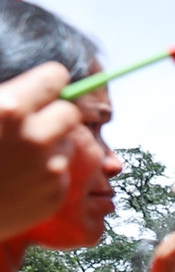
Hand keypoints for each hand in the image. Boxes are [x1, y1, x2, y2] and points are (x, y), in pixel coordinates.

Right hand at [0, 63, 82, 237]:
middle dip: (55, 113)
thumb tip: (28, 87)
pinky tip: (20, 177)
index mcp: (10, 108)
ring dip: (50, 144)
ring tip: (19, 154)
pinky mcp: (55, 194)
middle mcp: (37, 137)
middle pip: (70, 111)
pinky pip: (61, 172)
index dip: (50, 81)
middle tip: (34, 121)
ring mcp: (50, 169)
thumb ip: (7, 96)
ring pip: (67, 143)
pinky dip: (46, 172)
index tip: (45, 87)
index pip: (56, 77)